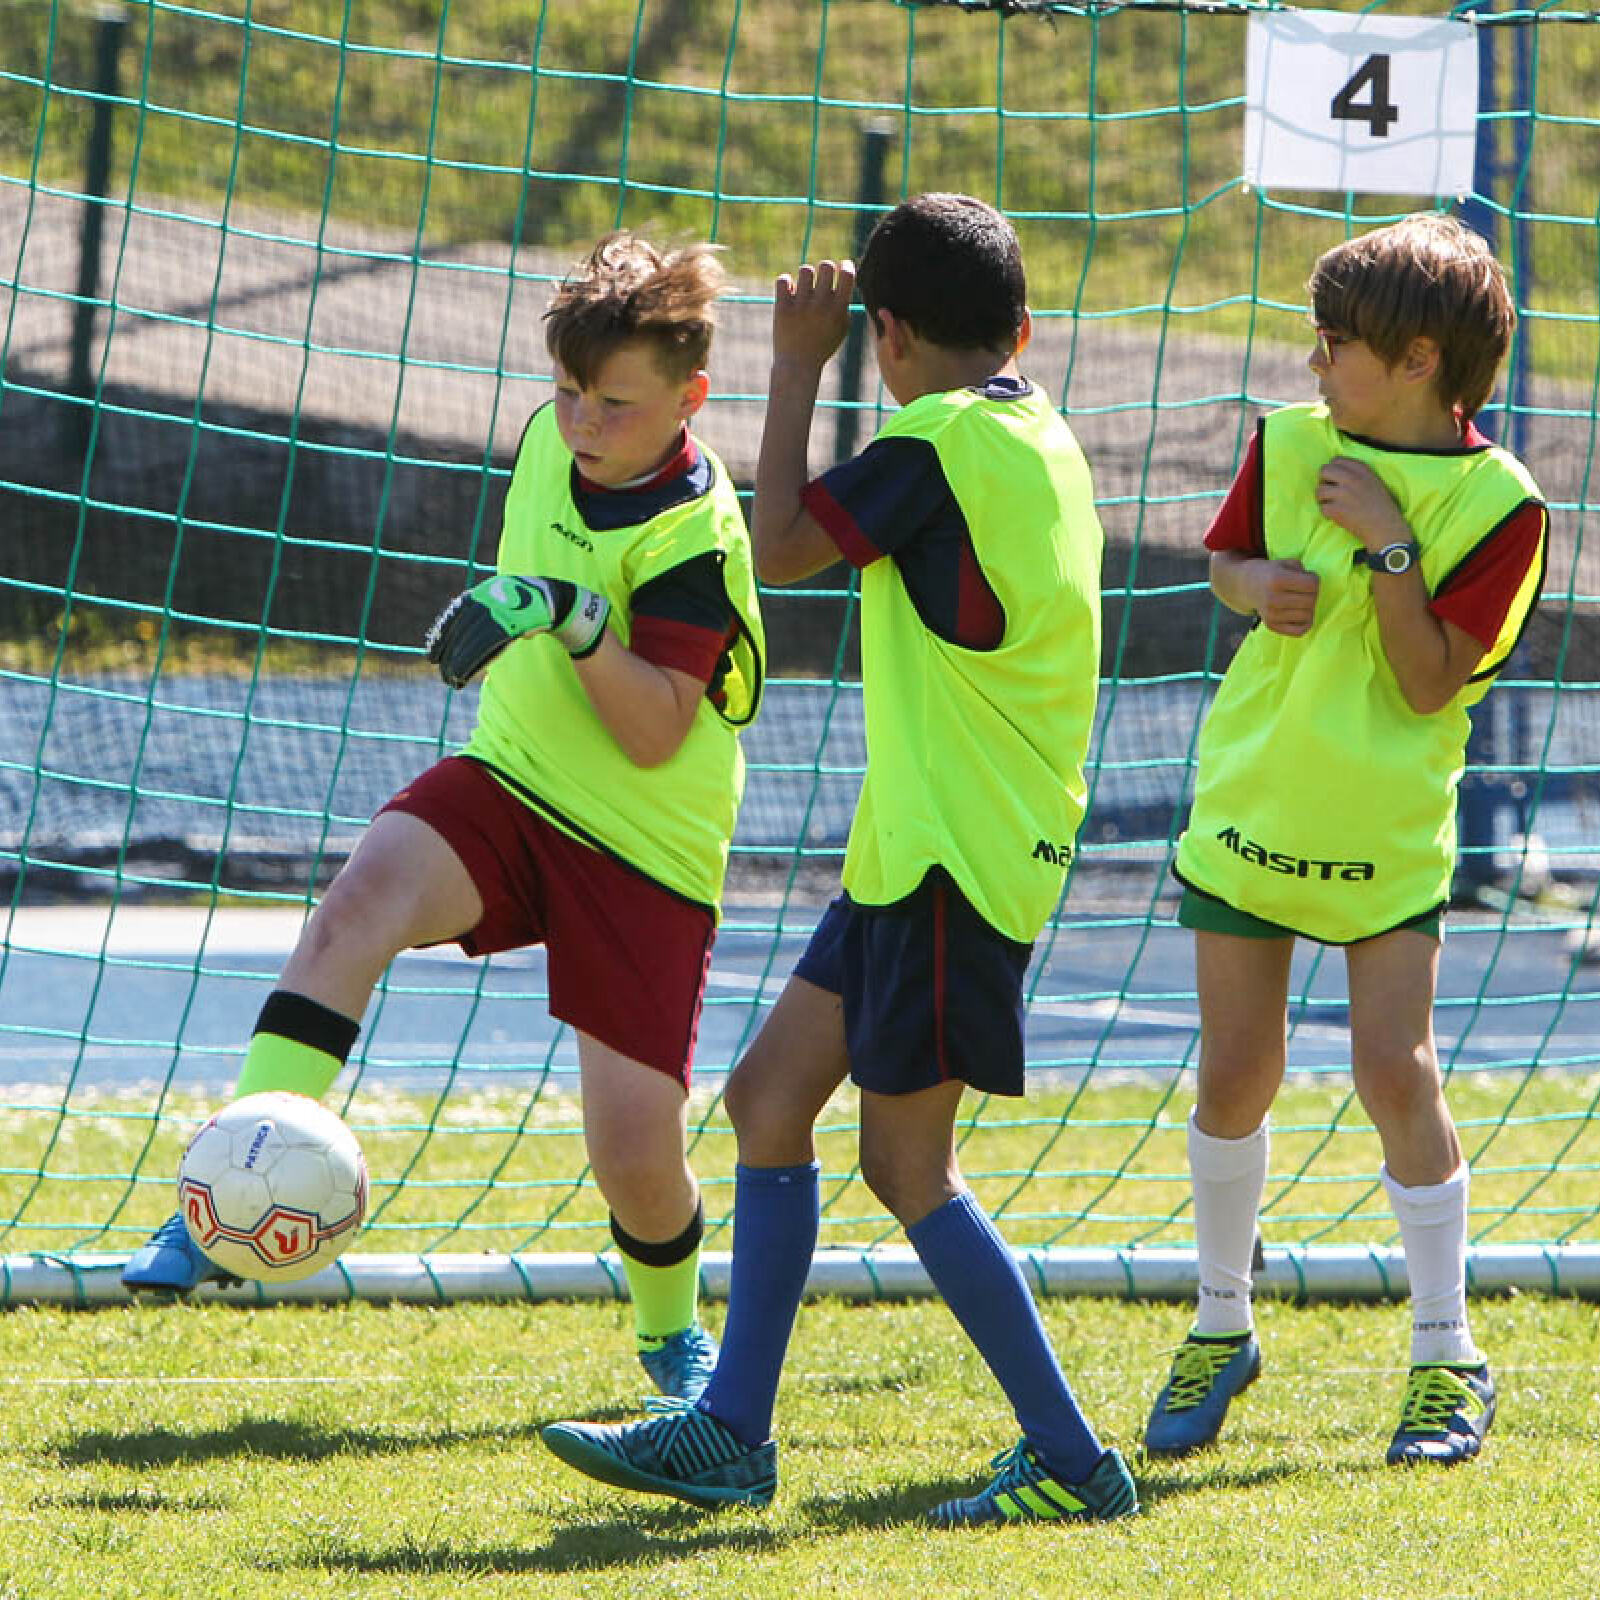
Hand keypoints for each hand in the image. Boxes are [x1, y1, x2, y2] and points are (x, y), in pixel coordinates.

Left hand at [425, 574, 609, 687]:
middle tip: (440, 672)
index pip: (455, 616)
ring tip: (452, 678)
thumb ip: (484, 619)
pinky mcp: (516, 621)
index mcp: (483, 593)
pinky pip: (492, 643)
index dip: (442, 636)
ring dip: (462, 661)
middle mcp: (490, 598)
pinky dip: (478, 659)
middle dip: (449, 652)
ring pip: (475, 638)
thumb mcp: (502, 607)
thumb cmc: (526, 606)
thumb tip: (465, 640)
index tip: (432, 656)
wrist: (557, 600)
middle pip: (463, 629)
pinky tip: (469, 672)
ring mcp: (503, 609)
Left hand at [771, 259, 854, 371]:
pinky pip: (783, 280)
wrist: (798, 365)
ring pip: (805, 270)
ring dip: (805, 277)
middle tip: (820, 280)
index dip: (846, 265)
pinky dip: (786, 283)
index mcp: (839, 309)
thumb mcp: (841, 328)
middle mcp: (821, 305)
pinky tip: (789, 294)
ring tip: (804, 290)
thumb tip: (842, 273)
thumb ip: (844, 303)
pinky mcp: (783, 308)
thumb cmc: (823, 345)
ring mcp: (801, 306)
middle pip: (825, 266)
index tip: (842, 267)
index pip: (847, 274)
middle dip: (825, 269)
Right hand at [1248, 558, 1319, 636]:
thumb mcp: (1284, 563)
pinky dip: (1304, 623)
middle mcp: (1273, 599)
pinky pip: (1299, 631)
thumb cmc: (1269, 572)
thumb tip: (1314, 588)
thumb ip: (1302, 570)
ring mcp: (1271, 614)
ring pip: (1308, 616)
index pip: (1312, 584)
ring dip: (1309, 608)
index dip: (1314, 579)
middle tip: (1304, 591)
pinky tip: (1300, 615)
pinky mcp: (1271, 625)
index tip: (1307, 578)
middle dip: (1313, 594)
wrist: (1244, 586)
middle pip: (1311, 601)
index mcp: (1277, 579)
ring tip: (1300, 602)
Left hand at [1315, 457, 1410, 553]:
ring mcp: (1343, 494)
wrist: (1385, 527)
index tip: (1337, 480)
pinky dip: (1327, 514)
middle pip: (1323, 470)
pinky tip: (1338, 516)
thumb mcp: (1373, 481)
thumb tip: (1334, 468)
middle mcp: (1352, 479)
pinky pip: (1322, 508)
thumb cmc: (1380, 505)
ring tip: (1335, 505)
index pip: (1336, 460)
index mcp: (1362, 470)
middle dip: (1324, 481)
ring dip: (1323, 499)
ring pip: (1319, 490)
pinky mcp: (1337, 509)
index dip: (1333, 470)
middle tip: (1331, 492)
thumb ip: (1356, 473)